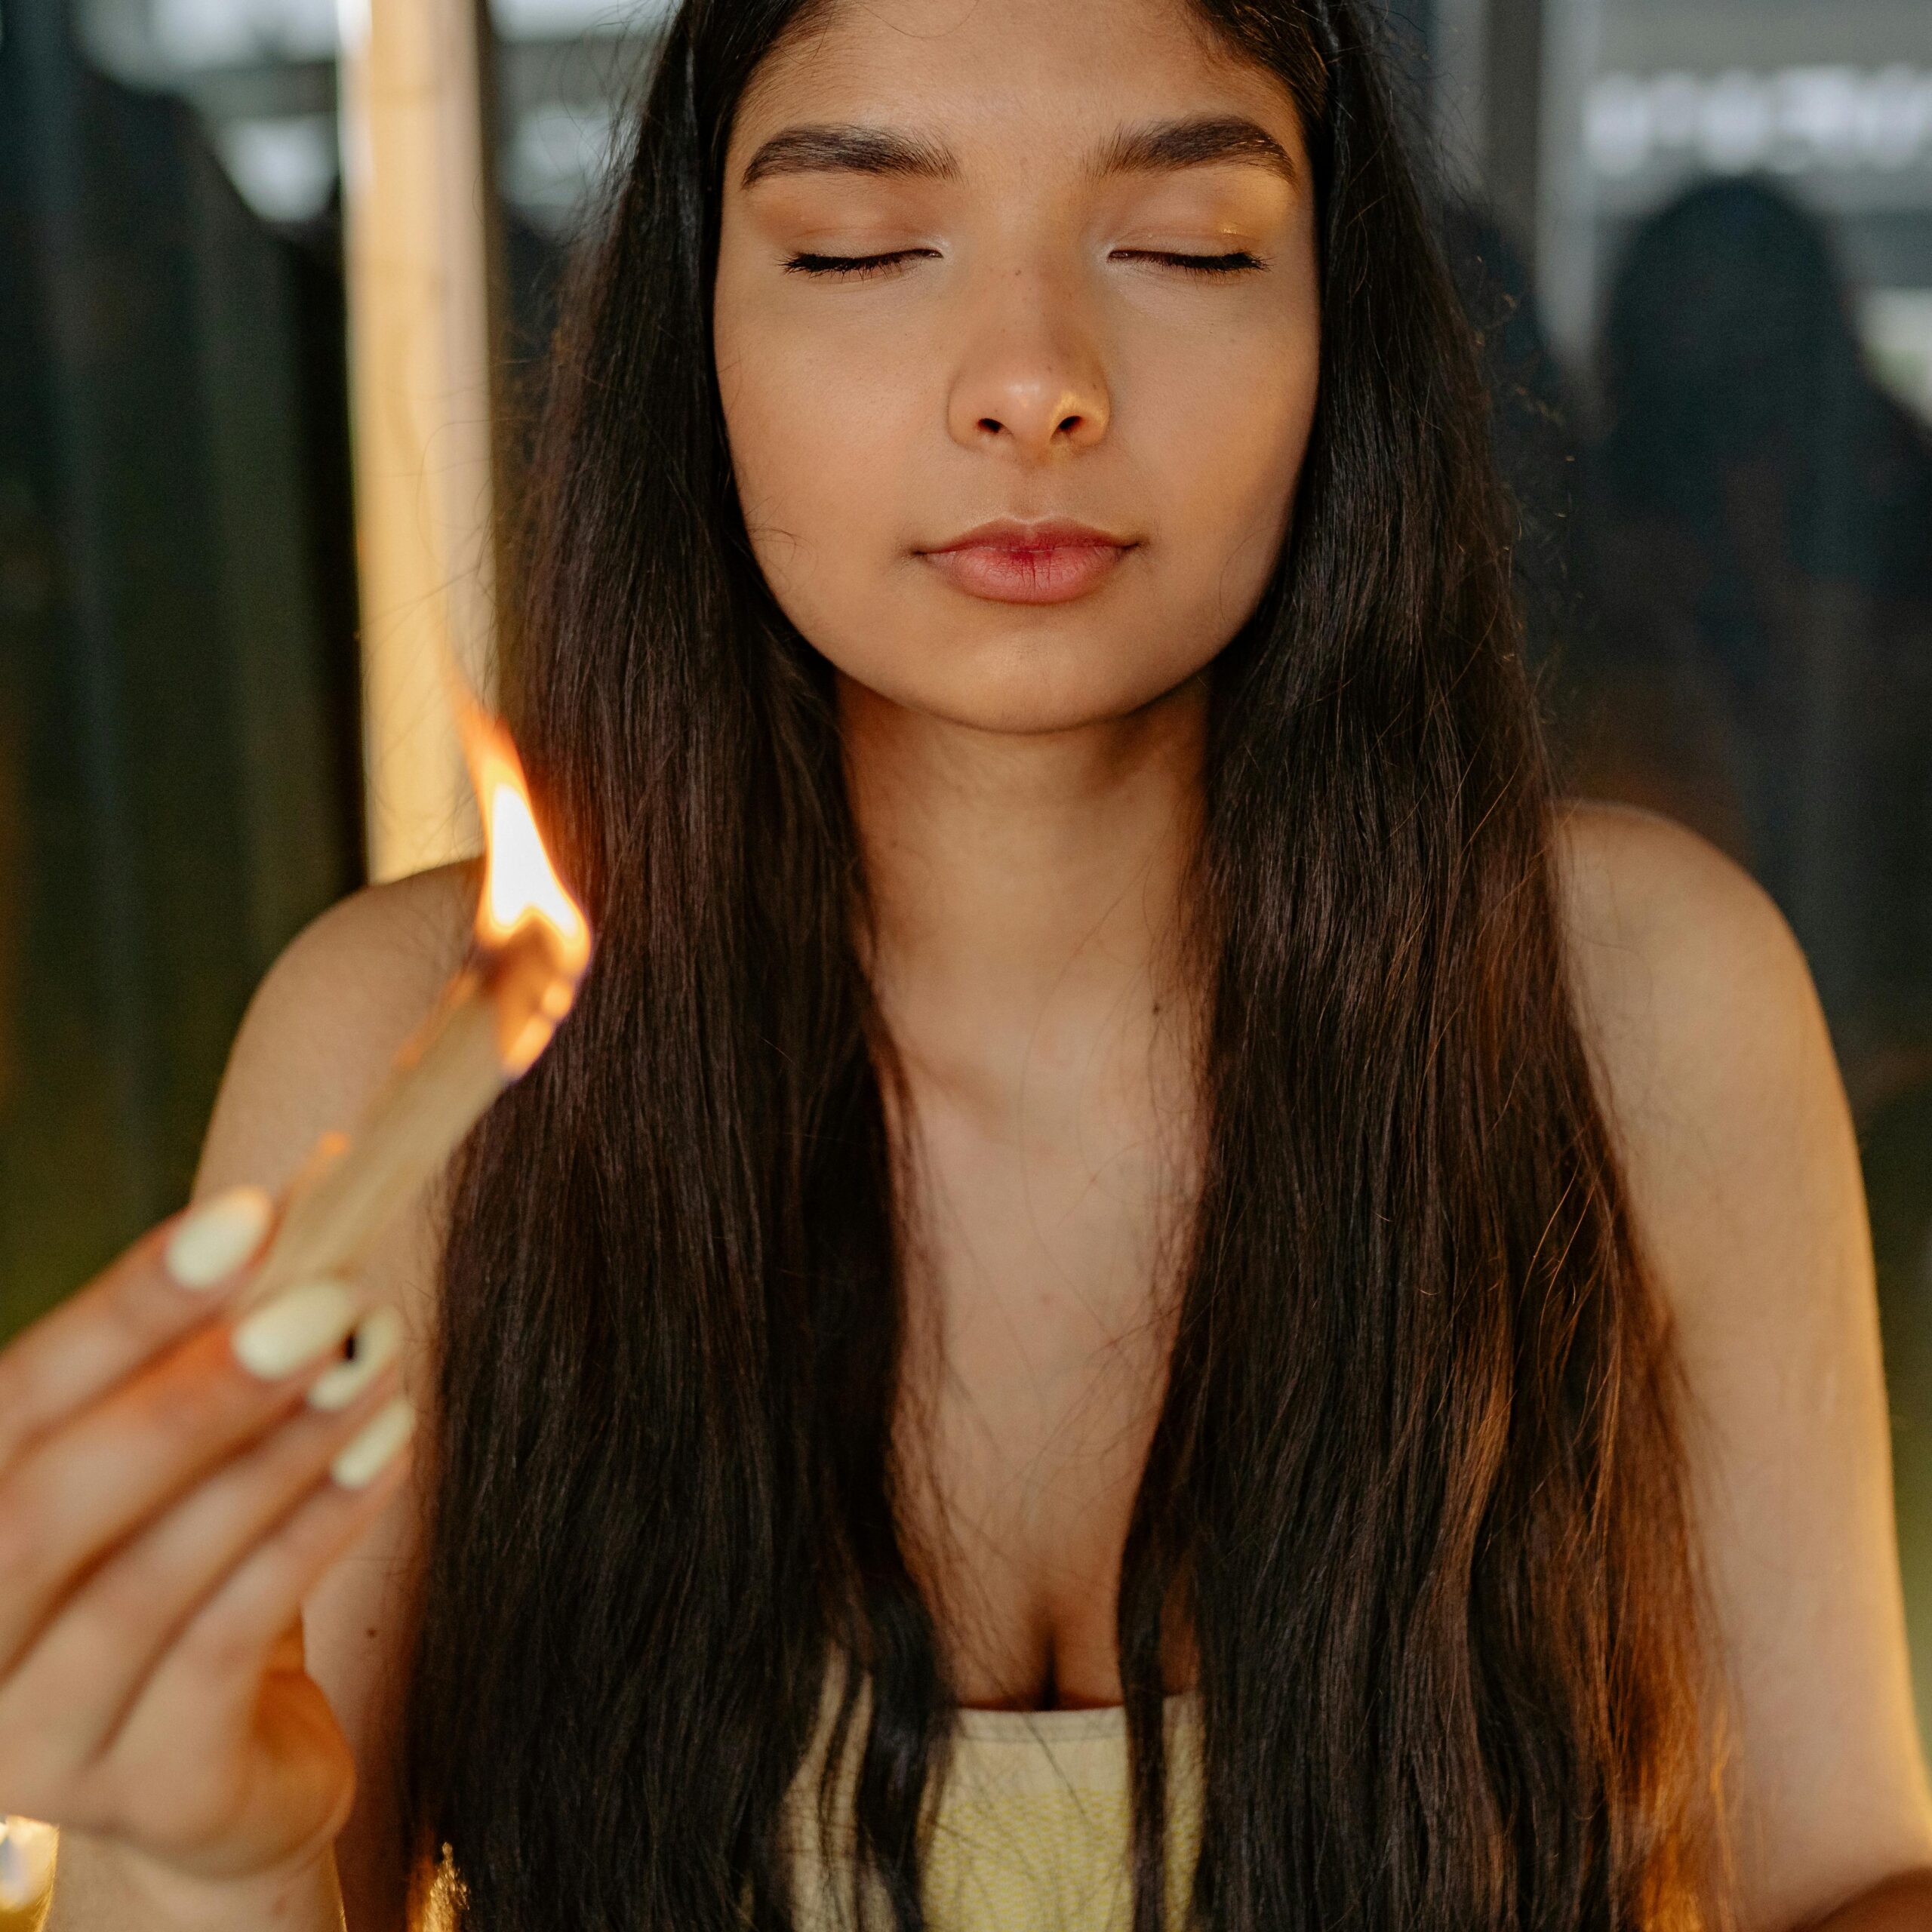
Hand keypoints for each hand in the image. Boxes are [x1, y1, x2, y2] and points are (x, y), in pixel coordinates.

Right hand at [0, 1187, 412, 1901]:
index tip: (249, 1217)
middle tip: (329, 1292)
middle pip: (47, 1506)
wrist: (228, 1764)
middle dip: (199, 1386)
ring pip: (146, 1580)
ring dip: (281, 1452)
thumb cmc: (188, 1578)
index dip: (124, 1309)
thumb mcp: (174, 1466)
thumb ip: (206, 1356)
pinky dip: (311, 1535)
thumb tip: (312, 1195)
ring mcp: (31, 1746)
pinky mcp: (142, 1796)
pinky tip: (388, 1451)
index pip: (10, 1409)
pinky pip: (226, 1648)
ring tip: (380, 1355)